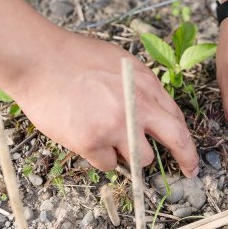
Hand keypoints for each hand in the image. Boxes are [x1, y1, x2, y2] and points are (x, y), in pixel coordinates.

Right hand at [0, 0, 198, 176]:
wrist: (38, 60)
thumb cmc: (72, 57)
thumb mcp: (119, 62)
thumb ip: (140, 87)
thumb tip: (154, 113)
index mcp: (146, 83)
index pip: (176, 116)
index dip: (184, 136)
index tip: (188, 149)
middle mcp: (137, 106)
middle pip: (176, 140)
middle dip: (186, 159)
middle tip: (188, 171)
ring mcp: (116, 126)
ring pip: (141, 158)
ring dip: (129, 154)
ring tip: (105, 137)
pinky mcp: (93, 143)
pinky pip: (109, 165)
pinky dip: (101, 158)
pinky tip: (85, 139)